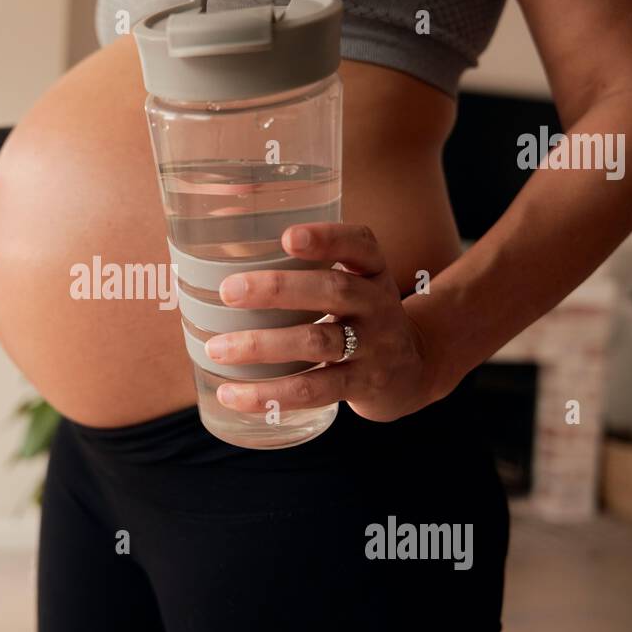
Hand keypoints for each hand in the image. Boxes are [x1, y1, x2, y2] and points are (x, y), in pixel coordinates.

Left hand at [204, 223, 439, 422]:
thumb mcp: (352, 283)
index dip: (328, 238)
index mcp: (372, 271)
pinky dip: (269, 394)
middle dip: (278, 289)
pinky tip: (231, 394)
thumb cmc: (359, 317)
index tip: (288, 237)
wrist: (413, 371)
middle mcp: (378, 305)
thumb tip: (218, 237)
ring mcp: (372, 348)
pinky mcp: (360, 386)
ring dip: (262, 345)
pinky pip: (312, 390)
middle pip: (333, 290)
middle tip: (228, 291)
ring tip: (218, 348)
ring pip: (317, 342)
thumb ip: (303, 266)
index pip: (360, 244)